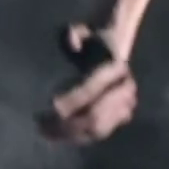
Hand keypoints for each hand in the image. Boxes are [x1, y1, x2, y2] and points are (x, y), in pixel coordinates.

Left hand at [37, 24, 136, 144]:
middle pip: (94, 116)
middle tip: (41, 126)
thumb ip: (74, 33)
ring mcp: (126, 106)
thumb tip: (71, 42)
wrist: (111, 48)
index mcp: (115, 68)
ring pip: (97, 130)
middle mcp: (126, 89)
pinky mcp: (121, 118)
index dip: (71, 100)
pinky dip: (77, 138)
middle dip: (67, 124)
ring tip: (45, 133)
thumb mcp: (81, 31)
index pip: (90, 89)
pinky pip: (99, 135)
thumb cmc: (89, 41)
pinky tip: (57, 137)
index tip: (50, 106)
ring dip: (70, 134)